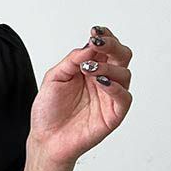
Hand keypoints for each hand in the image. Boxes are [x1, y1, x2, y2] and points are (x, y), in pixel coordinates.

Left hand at [30, 25, 133, 166]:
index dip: (105, 37)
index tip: (95, 31)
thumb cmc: (49, 110)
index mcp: (91, 69)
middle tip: (98, 42)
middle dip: (112, 45)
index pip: (106, 48)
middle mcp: (103, 80)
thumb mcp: (54, 78)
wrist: (46, 139)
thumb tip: (90, 45)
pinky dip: (115, 87)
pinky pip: (124, 97)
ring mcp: (110, 97)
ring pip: (124, 74)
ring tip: (88, 68)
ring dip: (108, 66)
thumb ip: (72, 60)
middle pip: (122, 56)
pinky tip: (101, 82)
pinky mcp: (114, 115)